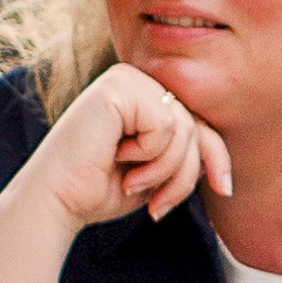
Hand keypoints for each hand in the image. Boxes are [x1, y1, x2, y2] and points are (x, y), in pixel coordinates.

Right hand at [34, 62, 225, 230]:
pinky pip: (165, 124)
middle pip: (195, 126)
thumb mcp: (155, 174)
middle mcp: (135, 81)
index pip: (197, 122)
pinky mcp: (118, 85)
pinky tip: (118, 156)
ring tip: (133, 182)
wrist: (57, 200)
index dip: (216, 156)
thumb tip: (219, 163)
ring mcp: (126, 79)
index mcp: (142, 98)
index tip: (224, 189)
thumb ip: (184, 157)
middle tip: (157, 203)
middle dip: (185, 173)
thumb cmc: (98, 189)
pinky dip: (149, 153)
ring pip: (184, 127)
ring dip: (165, 169)